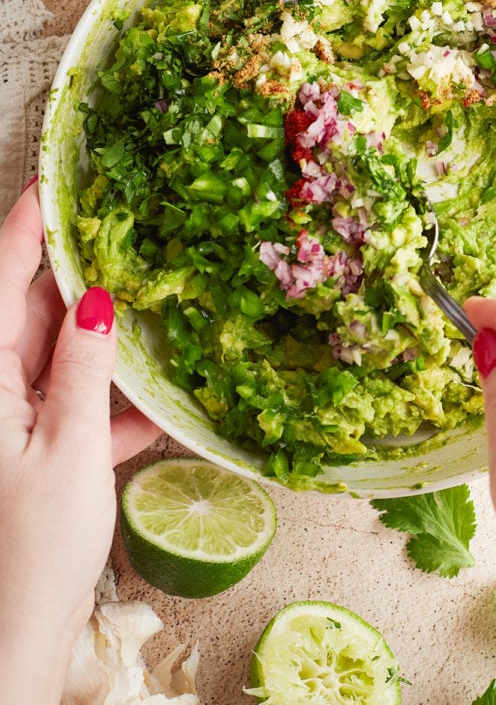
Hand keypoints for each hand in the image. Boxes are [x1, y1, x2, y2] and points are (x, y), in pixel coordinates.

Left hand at [0, 180, 161, 704]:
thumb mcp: (69, 448)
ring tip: (161, 313)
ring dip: (110, 344)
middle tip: (137, 241)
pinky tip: (159, 402)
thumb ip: (82, 367)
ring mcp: (20, 417)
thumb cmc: (31, 548)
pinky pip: (80, 402)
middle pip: (38, 310)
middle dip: (88, 279)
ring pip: (66, 354)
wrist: (17, 637)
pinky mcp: (43, 447)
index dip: (29, 223)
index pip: (3, 276)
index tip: (56, 176)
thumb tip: (97, 298)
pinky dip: (116, 401)